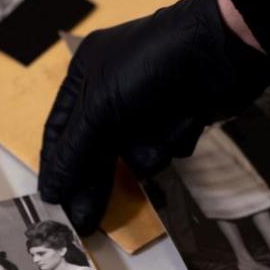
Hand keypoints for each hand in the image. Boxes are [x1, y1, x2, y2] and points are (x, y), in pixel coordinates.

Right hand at [38, 0, 269, 233]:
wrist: (221, 48)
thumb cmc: (150, 67)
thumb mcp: (100, 108)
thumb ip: (73, 154)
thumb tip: (48, 193)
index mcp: (85, 74)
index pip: (59, 129)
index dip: (55, 165)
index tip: (52, 200)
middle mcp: (111, 90)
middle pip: (94, 149)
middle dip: (96, 181)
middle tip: (86, 221)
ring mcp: (145, 105)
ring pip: (133, 153)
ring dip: (147, 150)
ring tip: (160, 137)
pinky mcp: (175, 116)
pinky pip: (163, 146)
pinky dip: (173, 139)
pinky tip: (186, 119)